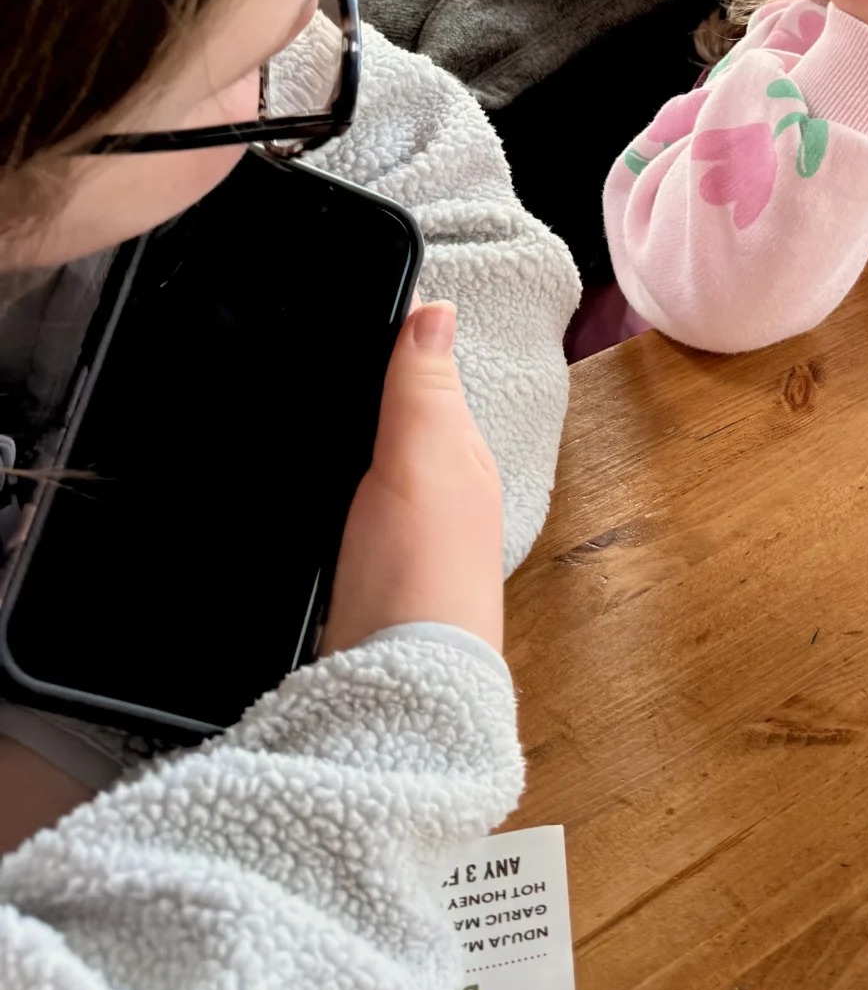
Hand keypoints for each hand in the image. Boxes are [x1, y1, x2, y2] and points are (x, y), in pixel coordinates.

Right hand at [320, 304, 504, 656]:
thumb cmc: (420, 573)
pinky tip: (290, 488)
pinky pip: (337, 511)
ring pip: (363, 467)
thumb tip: (437, 305)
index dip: (387, 343)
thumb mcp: (422, 461)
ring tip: (286, 408)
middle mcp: (436, 493)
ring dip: (336, 442)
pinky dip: (317, 491)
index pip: (423, 378)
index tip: (339, 305)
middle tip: (296, 352)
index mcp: (460, 456)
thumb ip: (424, 388)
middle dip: (355, 393)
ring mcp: (398, 538)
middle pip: (390, 422)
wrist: (394, 684)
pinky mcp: (358, 576)